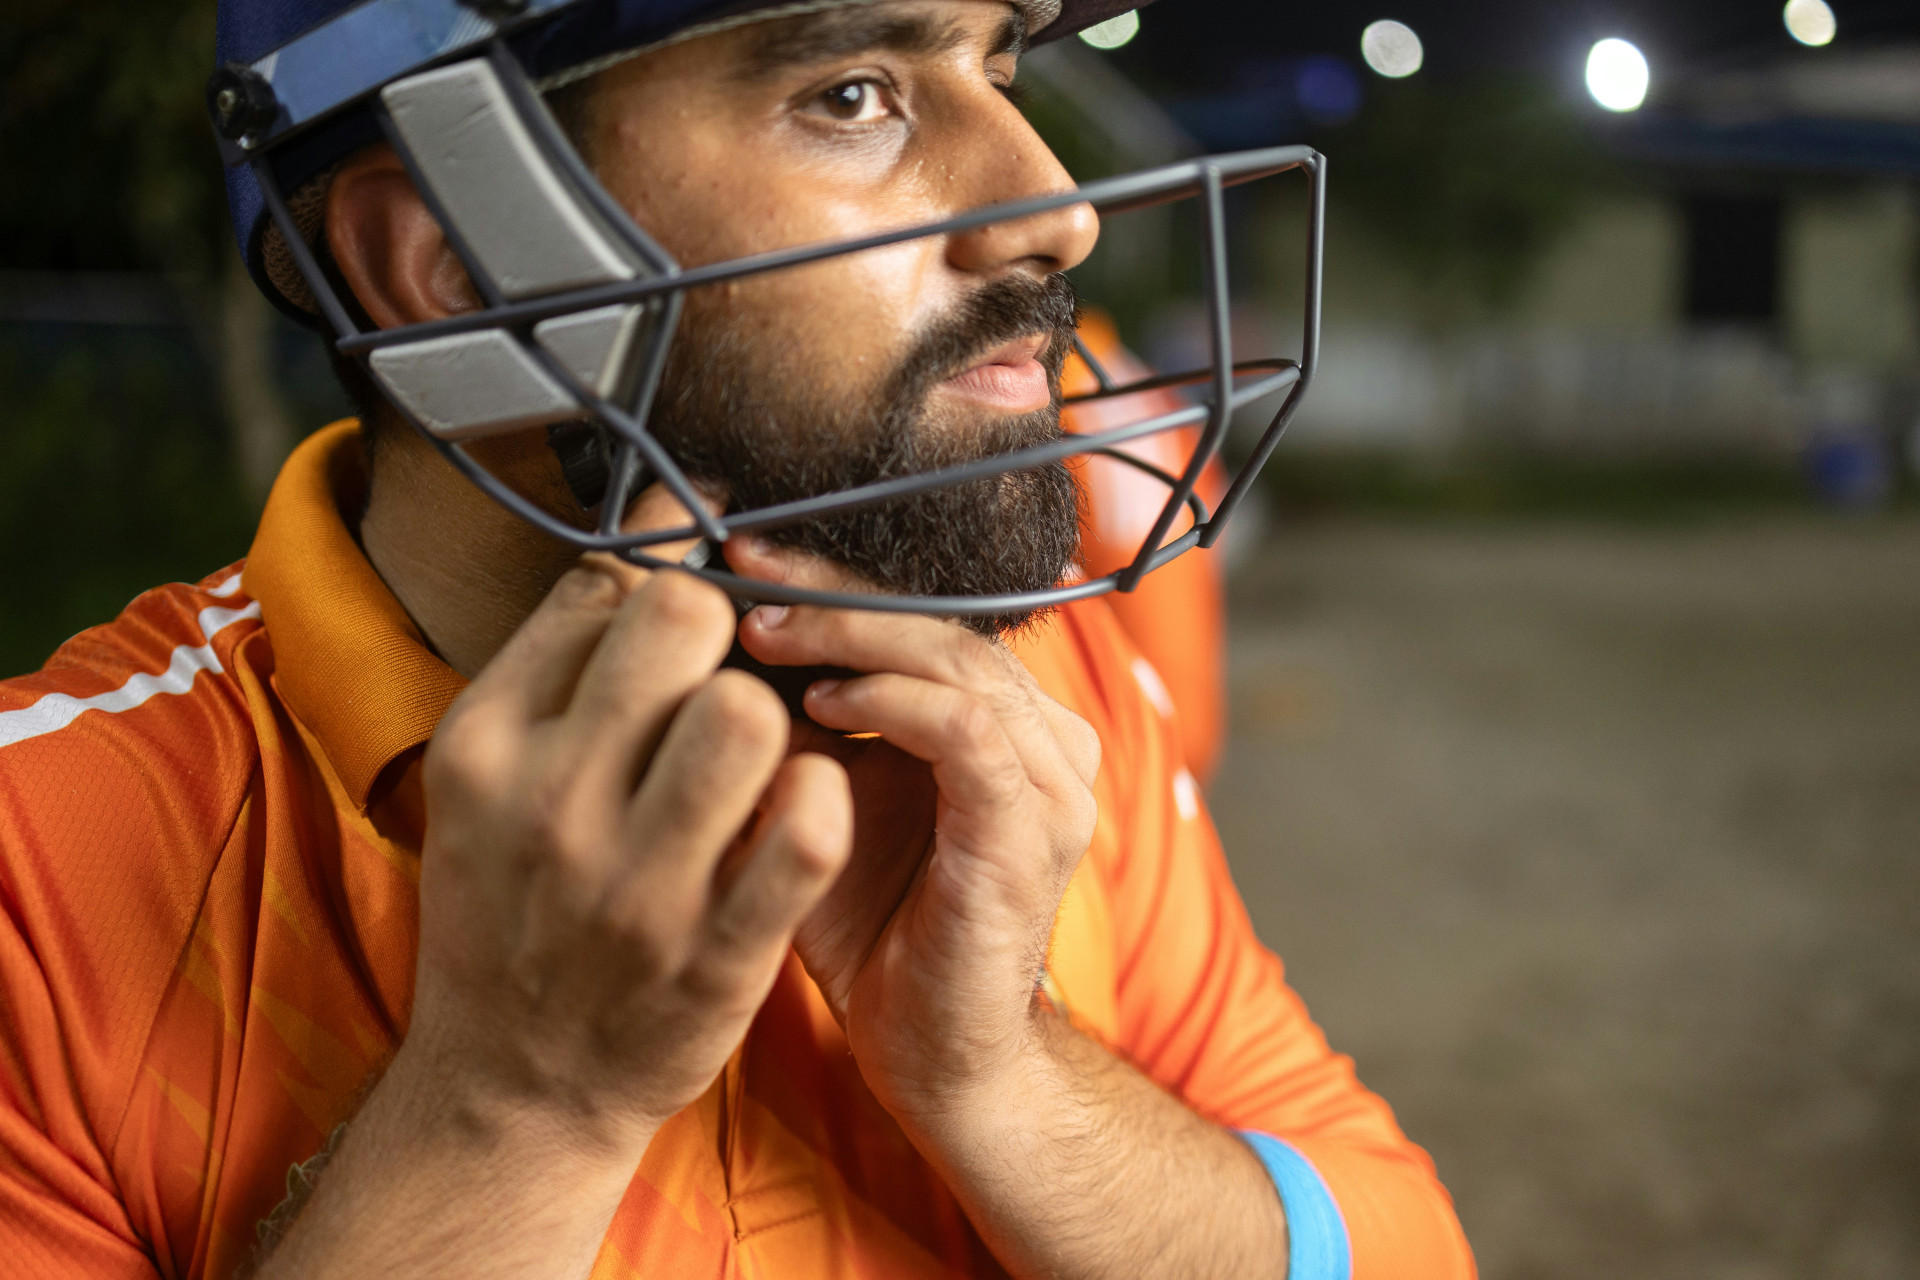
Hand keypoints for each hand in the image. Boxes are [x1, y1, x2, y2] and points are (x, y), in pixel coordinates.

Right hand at [403, 491, 853, 1155]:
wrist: (514, 1087)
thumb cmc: (513, 903)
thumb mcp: (488, 774)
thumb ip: (559, 657)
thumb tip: (649, 531)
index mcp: (486, 742)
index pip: (608, 588)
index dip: (675, 569)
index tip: (703, 577)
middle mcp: (550, 803)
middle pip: (681, 625)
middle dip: (724, 627)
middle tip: (726, 670)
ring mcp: (637, 884)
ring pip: (747, 714)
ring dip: (773, 711)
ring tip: (757, 749)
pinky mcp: (719, 954)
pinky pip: (807, 829)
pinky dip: (820, 797)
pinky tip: (800, 805)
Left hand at [726, 537, 1100, 1121]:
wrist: (934, 1055)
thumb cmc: (876, 931)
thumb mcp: (818, 801)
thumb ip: (791, 724)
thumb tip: (709, 636)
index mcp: (1002, 721)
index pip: (923, 615)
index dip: (833, 579)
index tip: (739, 558)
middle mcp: (1042, 737)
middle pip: (941, 619)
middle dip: (834, 589)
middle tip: (742, 571)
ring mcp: (1049, 781)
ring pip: (956, 658)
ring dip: (853, 634)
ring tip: (765, 632)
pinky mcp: (1030, 828)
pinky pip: (967, 730)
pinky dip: (891, 700)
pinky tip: (821, 700)